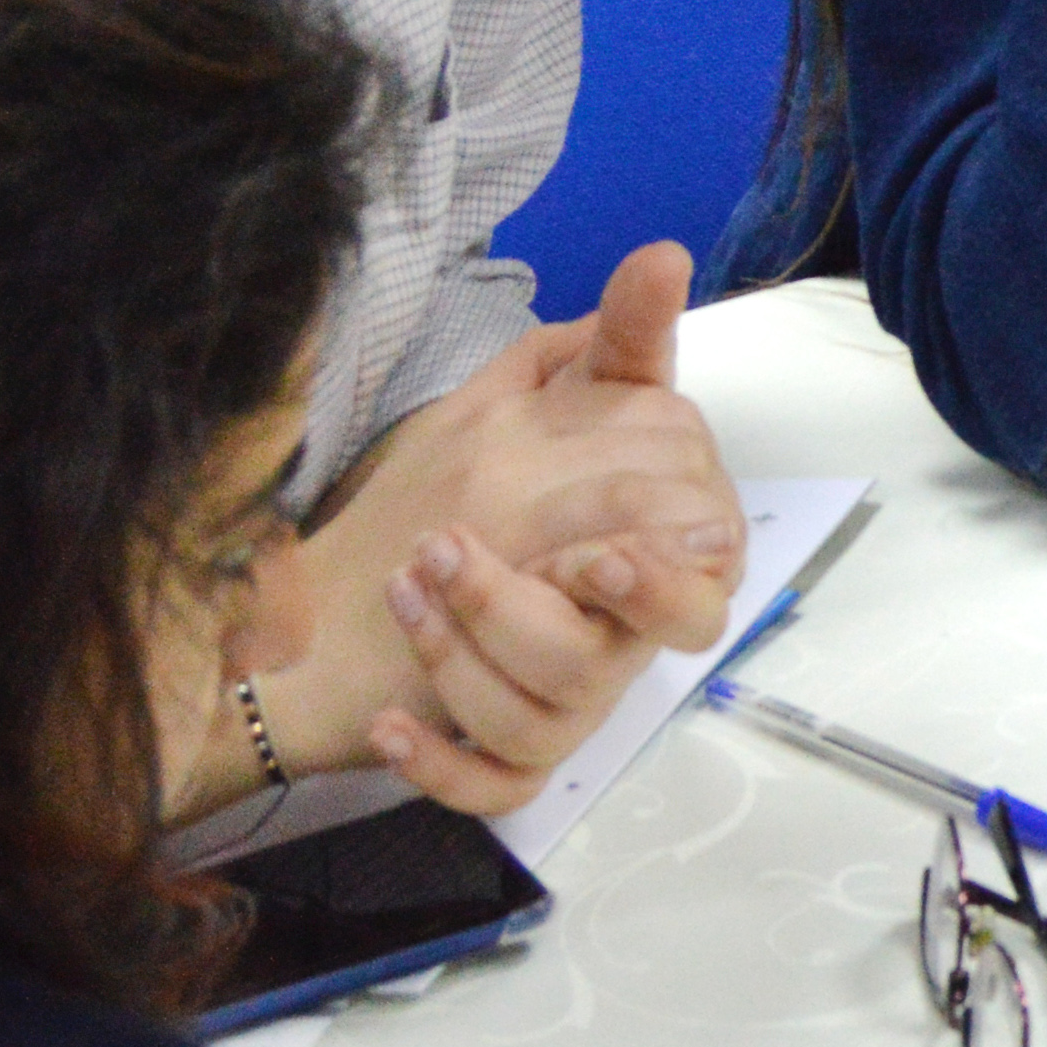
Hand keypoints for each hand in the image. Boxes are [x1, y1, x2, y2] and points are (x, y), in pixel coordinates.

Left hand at [280, 246, 745, 810]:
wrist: (349, 583)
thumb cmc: (469, 490)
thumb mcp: (536, 401)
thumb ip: (617, 344)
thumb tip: (664, 258)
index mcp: (644, 565)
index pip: (696, 592)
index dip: (652, 585)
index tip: (592, 556)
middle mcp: (614, 644)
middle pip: (610, 665)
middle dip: (522, 614)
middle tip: (447, 550)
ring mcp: (560, 709)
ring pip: (541, 721)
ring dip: (460, 662)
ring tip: (403, 590)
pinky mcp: (499, 759)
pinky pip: (493, 789)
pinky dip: (442, 765)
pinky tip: (395, 721)